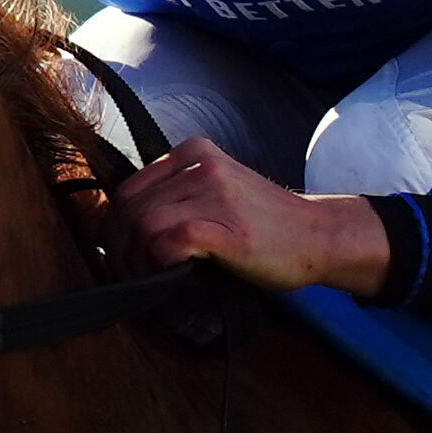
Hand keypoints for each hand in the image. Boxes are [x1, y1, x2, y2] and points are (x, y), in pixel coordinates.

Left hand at [110, 138, 391, 296]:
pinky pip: (170, 240)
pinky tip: (168, 277)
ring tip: (144, 279)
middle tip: (126, 273)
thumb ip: (178, 197)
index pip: (130, 187)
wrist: (317, 236)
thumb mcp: (217, 192)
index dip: (115, 226)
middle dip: (119, 246)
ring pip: (144, 223)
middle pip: (132, 207)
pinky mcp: (227, 228)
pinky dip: (158, 264)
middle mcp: (202, 166)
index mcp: (195, 153)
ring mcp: (216, 195)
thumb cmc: (266, 224)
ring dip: (135, 259)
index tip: (120, 252)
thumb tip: (123, 229)